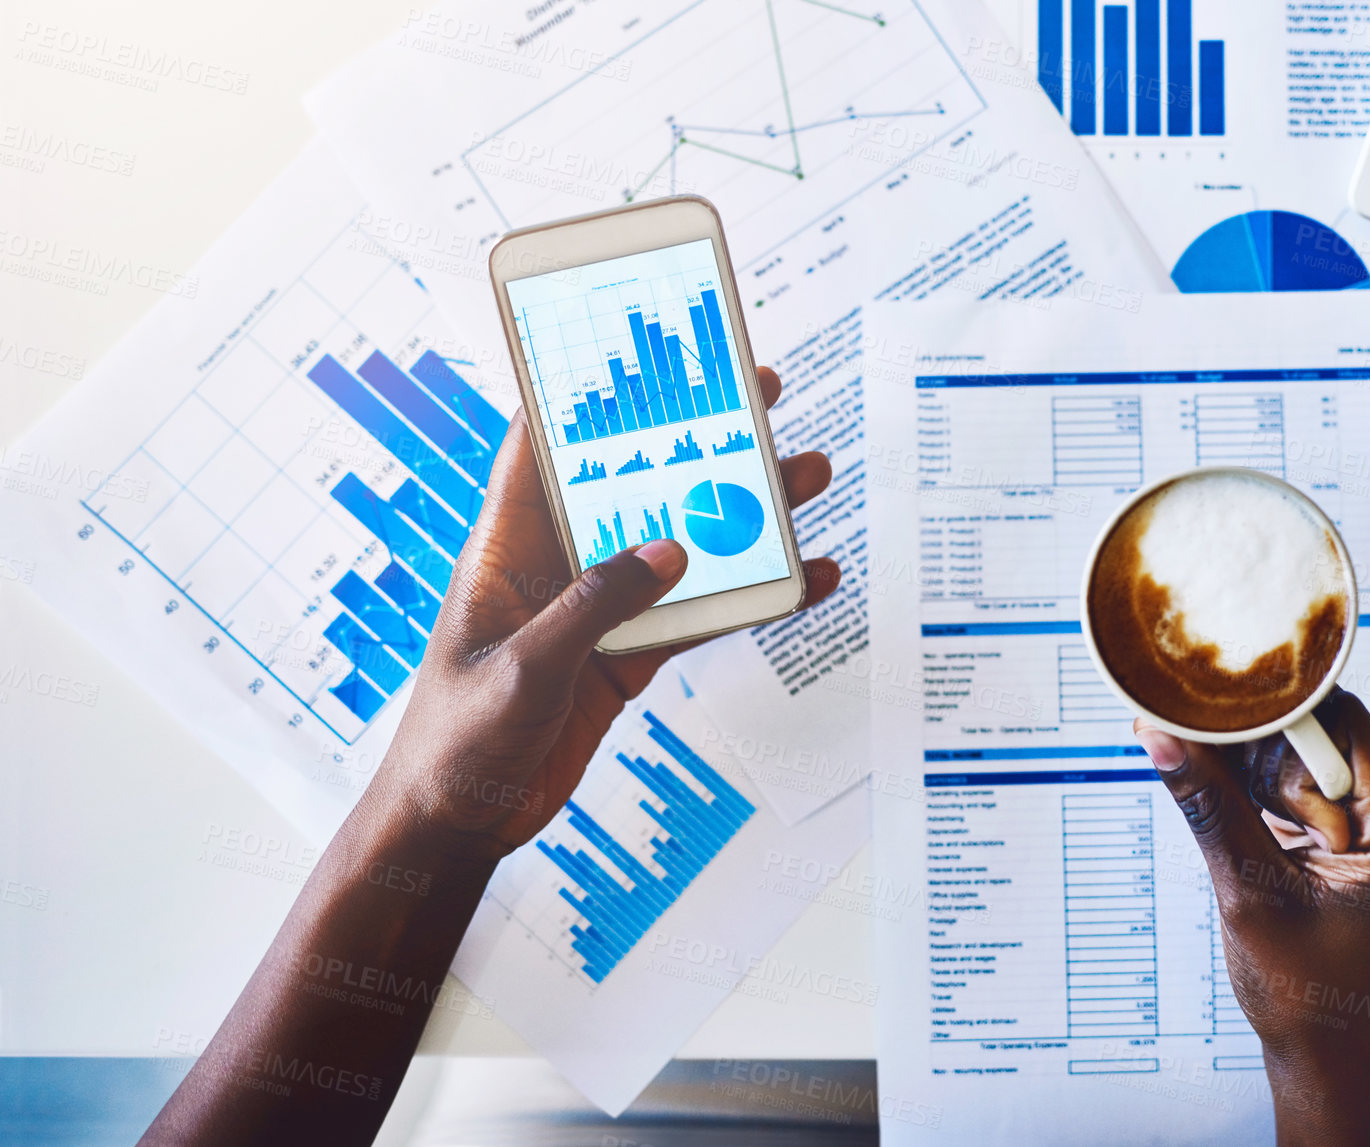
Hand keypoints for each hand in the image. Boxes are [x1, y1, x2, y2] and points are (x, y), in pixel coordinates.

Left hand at [376, 366, 838, 858]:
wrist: (460, 824)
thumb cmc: (457, 740)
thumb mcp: (522, 668)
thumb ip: (595, 606)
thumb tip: (671, 549)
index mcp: (508, 546)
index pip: (542, 442)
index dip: (588, 390)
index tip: (646, 345)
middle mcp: (557, 563)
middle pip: (635, 482)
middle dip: (696, 438)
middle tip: (760, 395)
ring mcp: (597, 608)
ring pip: (681, 543)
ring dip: (741, 514)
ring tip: (804, 475)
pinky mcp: (627, 655)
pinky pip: (698, 615)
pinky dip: (750, 599)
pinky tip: (803, 582)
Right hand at [1134, 687, 1369, 1145]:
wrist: (1322, 1052)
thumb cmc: (1306, 991)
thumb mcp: (1249, 890)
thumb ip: (1209, 805)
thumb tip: (1162, 736)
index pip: (1343, 717)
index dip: (1276, 713)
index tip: (1214, 717)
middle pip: (1320, 732)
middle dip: (1264, 760)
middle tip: (1242, 812)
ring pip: (1302, 757)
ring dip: (1260, 785)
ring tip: (1259, 849)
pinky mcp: (1354, 836)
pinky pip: (1302, 787)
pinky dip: (1265, 802)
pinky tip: (1253, 838)